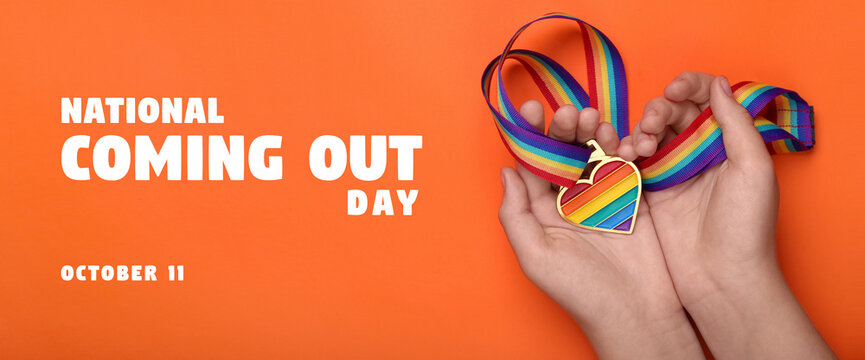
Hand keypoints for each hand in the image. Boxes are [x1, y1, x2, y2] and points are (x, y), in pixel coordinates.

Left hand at [499, 100, 702, 358]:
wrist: (637, 312)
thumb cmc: (581, 291)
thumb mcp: (536, 256)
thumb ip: (515, 214)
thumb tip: (505, 172)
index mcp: (543, 210)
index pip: (533, 165)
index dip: (531, 137)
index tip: (531, 109)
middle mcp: (570, 199)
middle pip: (563, 153)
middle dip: (563, 129)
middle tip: (568, 113)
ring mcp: (602, 196)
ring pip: (593, 153)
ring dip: (590, 132)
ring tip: (591, 119)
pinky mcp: (632, 196)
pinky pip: (624, 163)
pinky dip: (620, 146)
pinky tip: (615, 135)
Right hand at [618, 73, 835, 358]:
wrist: (722, 280)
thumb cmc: (746, 228)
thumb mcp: (752, 169)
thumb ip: (737, 123)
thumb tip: (718, 83)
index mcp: (727, 143)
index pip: (707, 99)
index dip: (688, 86)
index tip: (674, 89)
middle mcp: (699, 153)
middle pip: (673, 112)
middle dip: (659, 109)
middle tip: (655, 124)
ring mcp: (673, 172)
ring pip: (649, 134)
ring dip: (641, 129)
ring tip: (641, 147)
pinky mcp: (650, 192)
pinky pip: (632, 162)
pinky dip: (625, 152)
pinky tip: (626, 156)